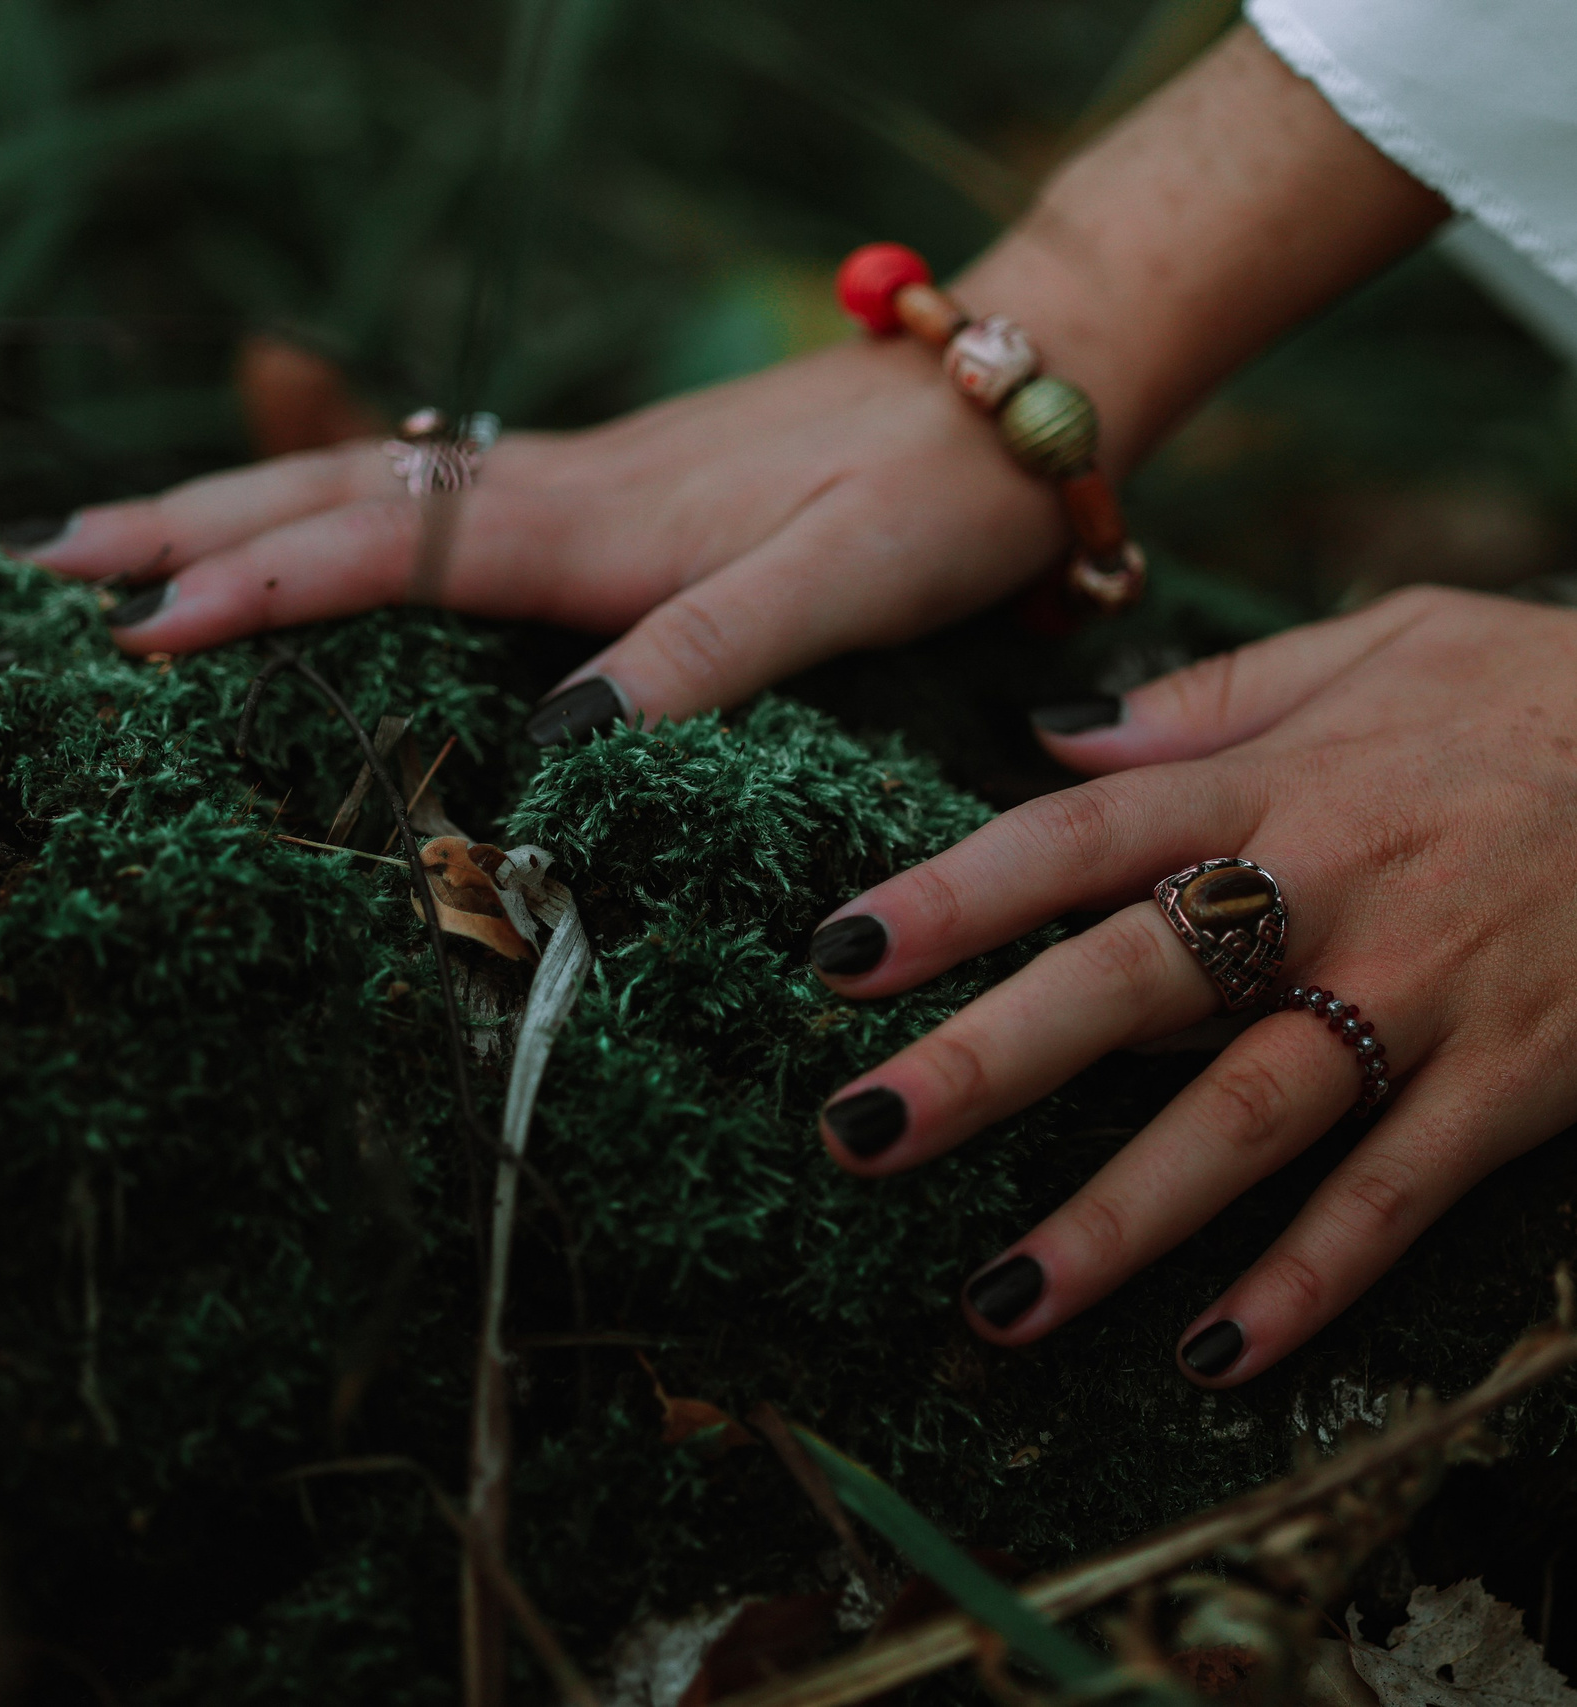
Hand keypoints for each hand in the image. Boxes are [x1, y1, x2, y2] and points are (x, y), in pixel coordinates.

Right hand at [18, 336, 1065, 725]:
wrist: (1009, 397)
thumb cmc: (934, 499)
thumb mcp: (839, 589)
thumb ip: (706, 653)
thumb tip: (562, 738)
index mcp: (600, 524)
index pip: (388, 555)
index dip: (259, 593)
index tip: (132, 635)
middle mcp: (567, 493)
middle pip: (340, 501)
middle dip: (188, 530)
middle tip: (47, 564)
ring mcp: (582, 485)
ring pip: (375, 491)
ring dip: (237, 513)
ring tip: (122, 546)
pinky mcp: (613, 493)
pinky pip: (441, 502)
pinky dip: (339, 516)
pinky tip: (303, 532)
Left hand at [807, 587, 1576, 1384]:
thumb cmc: (1534, 691)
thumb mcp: (1374, 644)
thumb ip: (1209, 697)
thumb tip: (1056, 738)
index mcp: (1274, 784)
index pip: (1074, 837)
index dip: (948, 897)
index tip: (834, 957)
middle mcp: (1329, 891)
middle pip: (1129, 983)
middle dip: (986, 1065)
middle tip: (857, 1135)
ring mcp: (1424, 995)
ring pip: (1247, 1118)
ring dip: (1120, 1218)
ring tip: (997, 1300)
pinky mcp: (1517, 1079)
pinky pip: (1398, 1197)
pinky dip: (1310, 1280)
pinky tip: (1212, 1357)